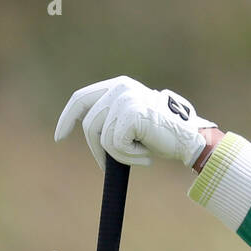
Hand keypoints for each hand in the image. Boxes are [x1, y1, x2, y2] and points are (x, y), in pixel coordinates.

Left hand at [54, 76, 217, 170]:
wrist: (190, 139)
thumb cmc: (164, 135)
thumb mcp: (133, 120)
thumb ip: (113, 118)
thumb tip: (90, 135)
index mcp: (118, 86)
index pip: (81, 99)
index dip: (67, 118)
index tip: (60, 136)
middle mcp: (120, 88)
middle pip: (89, 125)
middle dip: (97, 150)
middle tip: (108, 165)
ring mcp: (125, 100)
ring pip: (103, 138)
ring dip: (120, 156)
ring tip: (143, 155)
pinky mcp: (130, 114)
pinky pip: (115, 145)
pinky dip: (129, 157)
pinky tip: (148, 154)